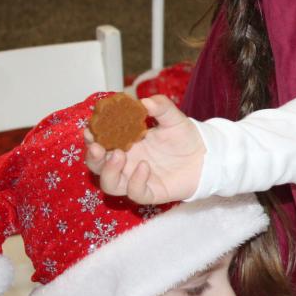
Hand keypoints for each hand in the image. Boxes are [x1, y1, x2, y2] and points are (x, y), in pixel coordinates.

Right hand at [84, 94, 204, 203]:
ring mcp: (136, 180)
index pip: (100, 143)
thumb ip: (161, 107)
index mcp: (125, 144)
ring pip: (110, 184)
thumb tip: (145, 101)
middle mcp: (126, 164)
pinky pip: (135, 193)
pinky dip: (136, 181)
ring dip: (109, 171)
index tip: (88, 129)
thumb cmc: (184, 137)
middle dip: (92, 157)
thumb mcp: (173, 118)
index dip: (91, 138)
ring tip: (119, 155)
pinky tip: (145, 166)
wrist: (206, 155)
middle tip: (97, 146)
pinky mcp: (150, 193)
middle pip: (97, 166)